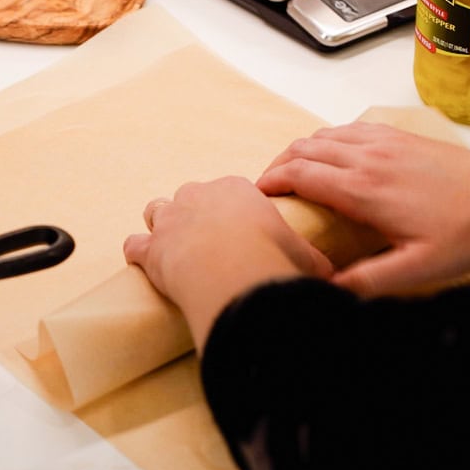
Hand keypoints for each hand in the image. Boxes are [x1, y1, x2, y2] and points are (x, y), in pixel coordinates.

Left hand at [124, 176, 332, 350]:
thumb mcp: (305, 256)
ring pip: (156, 210)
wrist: (235, 270)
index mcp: (237, 190)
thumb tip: (334, 279)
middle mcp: (199, 196)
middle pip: (190, 195)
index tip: (236, 225)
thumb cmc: (274, 258)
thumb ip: (312, 262)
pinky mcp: (151, 248)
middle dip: (193, 212)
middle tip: (204, 236)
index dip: (230, 208)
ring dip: (161, 224)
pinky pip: (135, 244)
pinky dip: (137, 252)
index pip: (229, 190)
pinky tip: (141, 260)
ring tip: (170, 243)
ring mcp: (171, 220)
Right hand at [257, 122, 469, 296]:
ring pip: (322, 135)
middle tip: (268, 189)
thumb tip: (328, 290)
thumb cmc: (465, 232)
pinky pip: (348, 128)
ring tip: (291, 174)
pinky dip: (327, 140)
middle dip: (277, 166)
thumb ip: (369, 281)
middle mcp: (367, 158)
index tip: (257, 197)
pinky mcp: (398, 136)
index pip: (298, 174)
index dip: (270, 183)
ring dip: (299, 152)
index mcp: (363, 190)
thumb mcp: (417, 269)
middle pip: (303, 150)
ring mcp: (383, 142)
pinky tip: (330, 156)